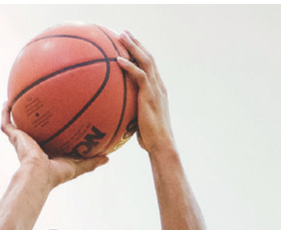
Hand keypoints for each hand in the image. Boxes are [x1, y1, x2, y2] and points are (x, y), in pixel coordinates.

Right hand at [0, 102, 108, 185]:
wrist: (39, 174)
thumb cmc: (57, 174)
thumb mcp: (78, 165)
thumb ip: (92, 161)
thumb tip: (108, 158)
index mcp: (46, 151)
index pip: (48, 138)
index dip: (51, 129)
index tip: (56, 118)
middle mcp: (33, 145)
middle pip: (33, 129)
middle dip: (34, 118)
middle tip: (38, 103)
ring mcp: (22, 141)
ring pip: (17, 123)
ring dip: (17, 112)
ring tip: (18, 97)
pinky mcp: (14, 137)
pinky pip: (6, 122)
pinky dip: (5, 112)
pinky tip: (7, 100)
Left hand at [116, 31, 174, 154]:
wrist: (162, 145)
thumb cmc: (151, 140)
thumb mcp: (141, 122)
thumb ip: (133, 113)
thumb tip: (119, 115)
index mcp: (158, 91)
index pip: (150, 67)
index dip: (141, 54)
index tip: (130, 45)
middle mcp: (159, 86)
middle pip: (148, 58)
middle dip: (137, 44)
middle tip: (125, 33)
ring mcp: (156, 90)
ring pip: (145, 61)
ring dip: (133, 47)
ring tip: (122, 36)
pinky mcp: (150, 96)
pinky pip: (139, 76)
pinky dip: (129, 66)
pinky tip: (118, 60)